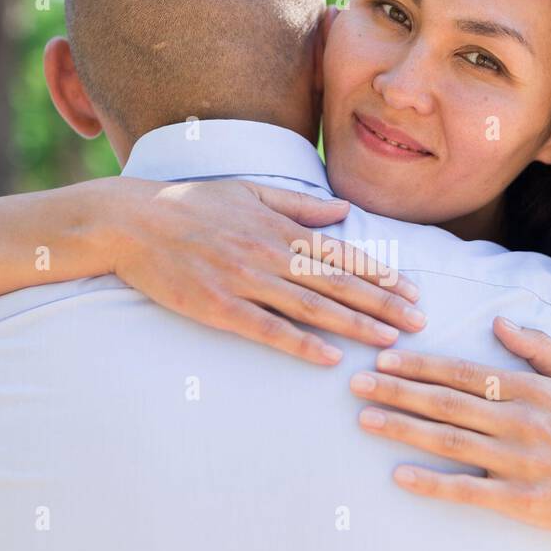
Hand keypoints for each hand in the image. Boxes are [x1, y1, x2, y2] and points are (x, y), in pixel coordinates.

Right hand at [103, 177, 425, 364]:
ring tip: (390, 341)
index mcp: (278, 228)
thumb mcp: (249, 191)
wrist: (130, 221)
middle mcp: (268, 253)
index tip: (412, 291)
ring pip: (310, 307)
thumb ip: (299, 206)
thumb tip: (344, 213)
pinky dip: (299, 343)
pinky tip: (328, 358)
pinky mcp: (217, 306)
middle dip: (383, 304)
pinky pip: (266, 329)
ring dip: (354, 325)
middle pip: (336, 284)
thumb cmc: (190, 205)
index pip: (341, 254)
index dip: (381, 274)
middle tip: (420, 322)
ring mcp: (243, 280)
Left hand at [348, 317, 550, 534]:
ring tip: (365, 419)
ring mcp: (519, 463)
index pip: (465, 373)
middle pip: (447, 404)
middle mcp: (521, 423)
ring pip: (449, 443)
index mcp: (532, 391)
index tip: (384, 357)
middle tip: (355, 383)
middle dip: (397, 391)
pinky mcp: (520, 501)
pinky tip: (398, 476)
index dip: (421, 365)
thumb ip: (539, 347)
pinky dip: (431, 484)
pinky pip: (467, 490)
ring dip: (404, 429)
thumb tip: (498, 321)